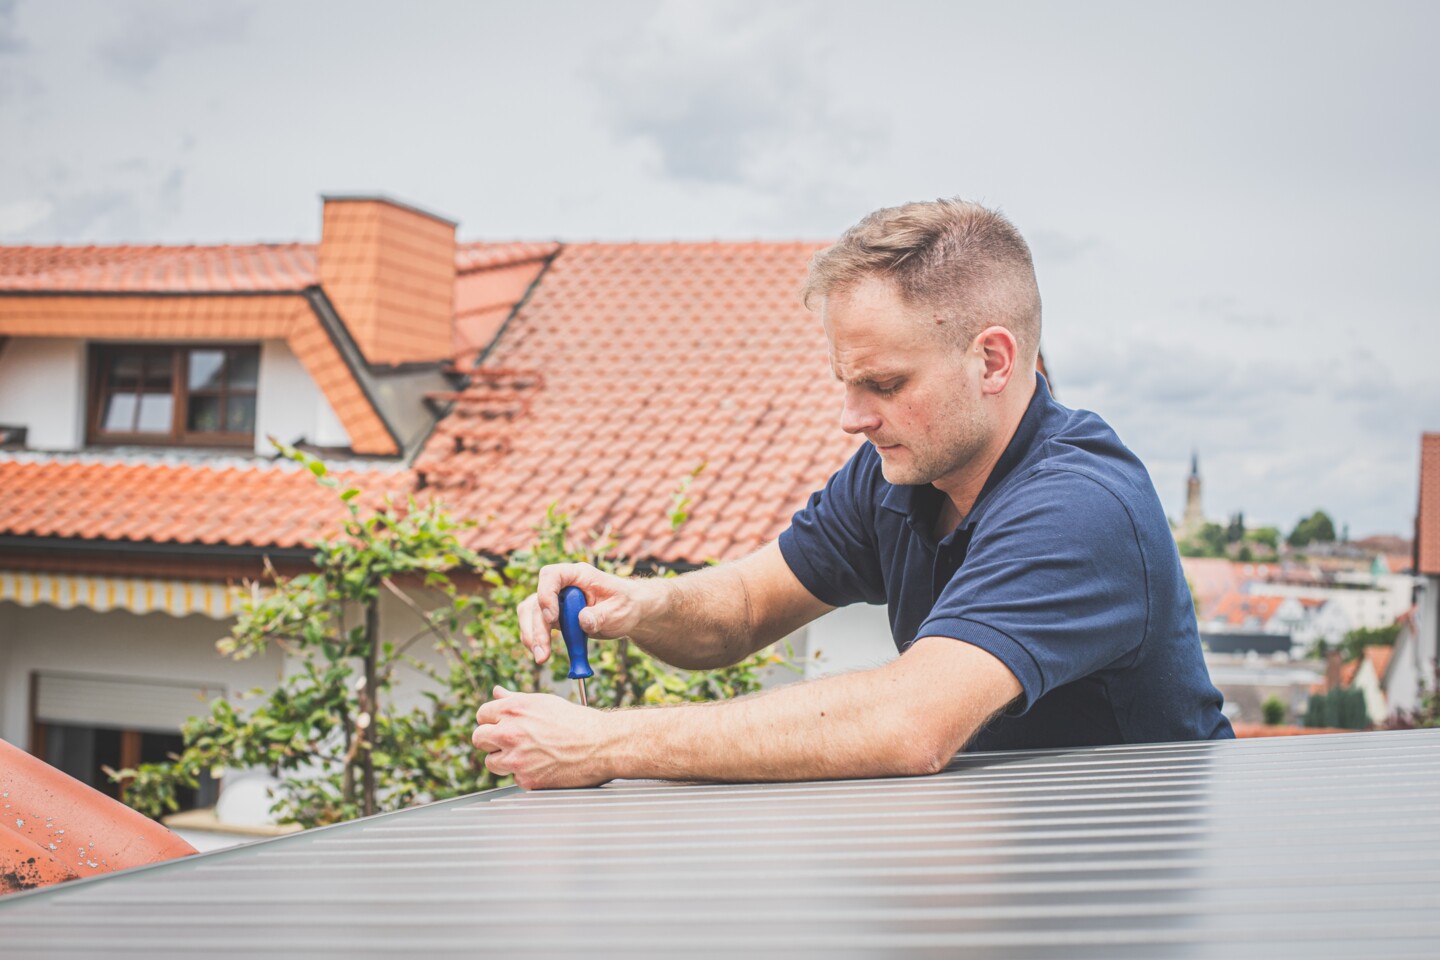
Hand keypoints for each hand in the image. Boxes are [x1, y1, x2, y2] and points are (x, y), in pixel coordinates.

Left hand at [472, 686, 612, 788]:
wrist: (602, 744)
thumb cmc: (577, 721)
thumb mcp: (544, 702)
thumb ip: (514, 699)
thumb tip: (497, 692)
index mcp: (515, 709)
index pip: (482, 715)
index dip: (492, 720)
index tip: (500, 725)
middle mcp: (511, 732)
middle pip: (479, 738)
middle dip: (490, 741)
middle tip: (509, 742)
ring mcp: (516, 757)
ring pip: (491, 762)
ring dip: (504, 760)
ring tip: (528, 754)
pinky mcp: (525, 779)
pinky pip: (513, 778)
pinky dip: (524, 774)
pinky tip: (542, 765)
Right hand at [516, 562, 656, 664]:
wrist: (628, 611)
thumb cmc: (625, 604)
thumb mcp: (620, 610)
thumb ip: (601, 615)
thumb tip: (583, 621)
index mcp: (579, 575)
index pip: (552, 575)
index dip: (546, 594)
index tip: (552, 618)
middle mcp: (563, 585)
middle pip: (537, 600)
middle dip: (538, 628)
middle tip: (543, 653)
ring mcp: (555, 600)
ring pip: (531, 613)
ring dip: (532, 635)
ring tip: (541, 658)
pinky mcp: (554, 616)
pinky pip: (535, 624)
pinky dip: (535, 639)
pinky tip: (542, 654)